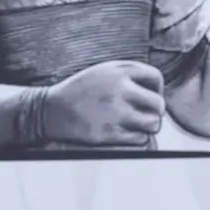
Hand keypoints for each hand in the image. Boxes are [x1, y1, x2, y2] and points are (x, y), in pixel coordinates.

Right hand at [41, 60, 165, 145]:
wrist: (50, 110)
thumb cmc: (79, 91)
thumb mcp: (102, 71)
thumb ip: (128, 74)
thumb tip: (156, 88)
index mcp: (118, 71)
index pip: (156, 77)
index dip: (157, 88)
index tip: (148, 94)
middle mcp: (119, 89)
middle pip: (159, 104)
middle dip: (154, 110)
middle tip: (144, 113)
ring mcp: (115, 112)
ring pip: (153, 123)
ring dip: (148, 125)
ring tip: (136, 124)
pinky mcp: (110, 133)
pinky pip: (140, 139)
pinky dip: (136, 137)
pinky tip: (123, 131)